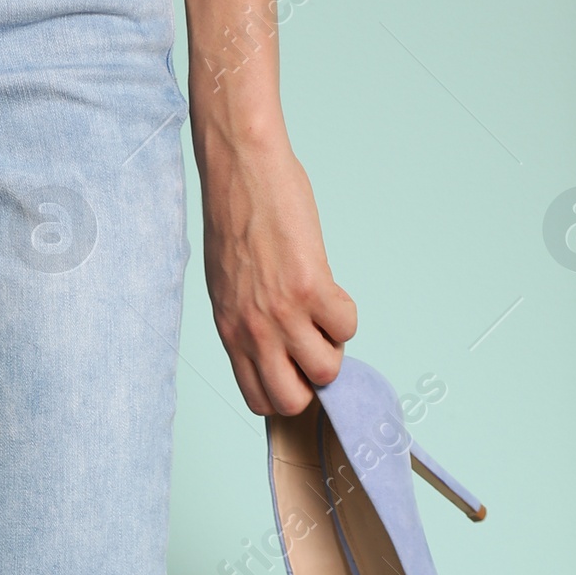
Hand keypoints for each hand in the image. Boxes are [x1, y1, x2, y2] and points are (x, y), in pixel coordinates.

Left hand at [199, 129, 356, 416]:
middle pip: (292, 400)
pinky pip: (346, 326)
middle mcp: (253, 333)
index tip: (293, 366)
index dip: (284, 389)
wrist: (240, 173)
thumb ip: (247, 322)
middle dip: (311, 380)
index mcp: (231, 334)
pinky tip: (332, 290)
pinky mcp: (310, 286)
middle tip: (314, 343)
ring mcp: (281, 314)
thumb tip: (277, 345)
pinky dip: (347, 314)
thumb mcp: (228, 287)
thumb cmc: (235, 222)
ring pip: (326, 370)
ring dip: (334, 346)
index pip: (259, 399)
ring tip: (323, 314)